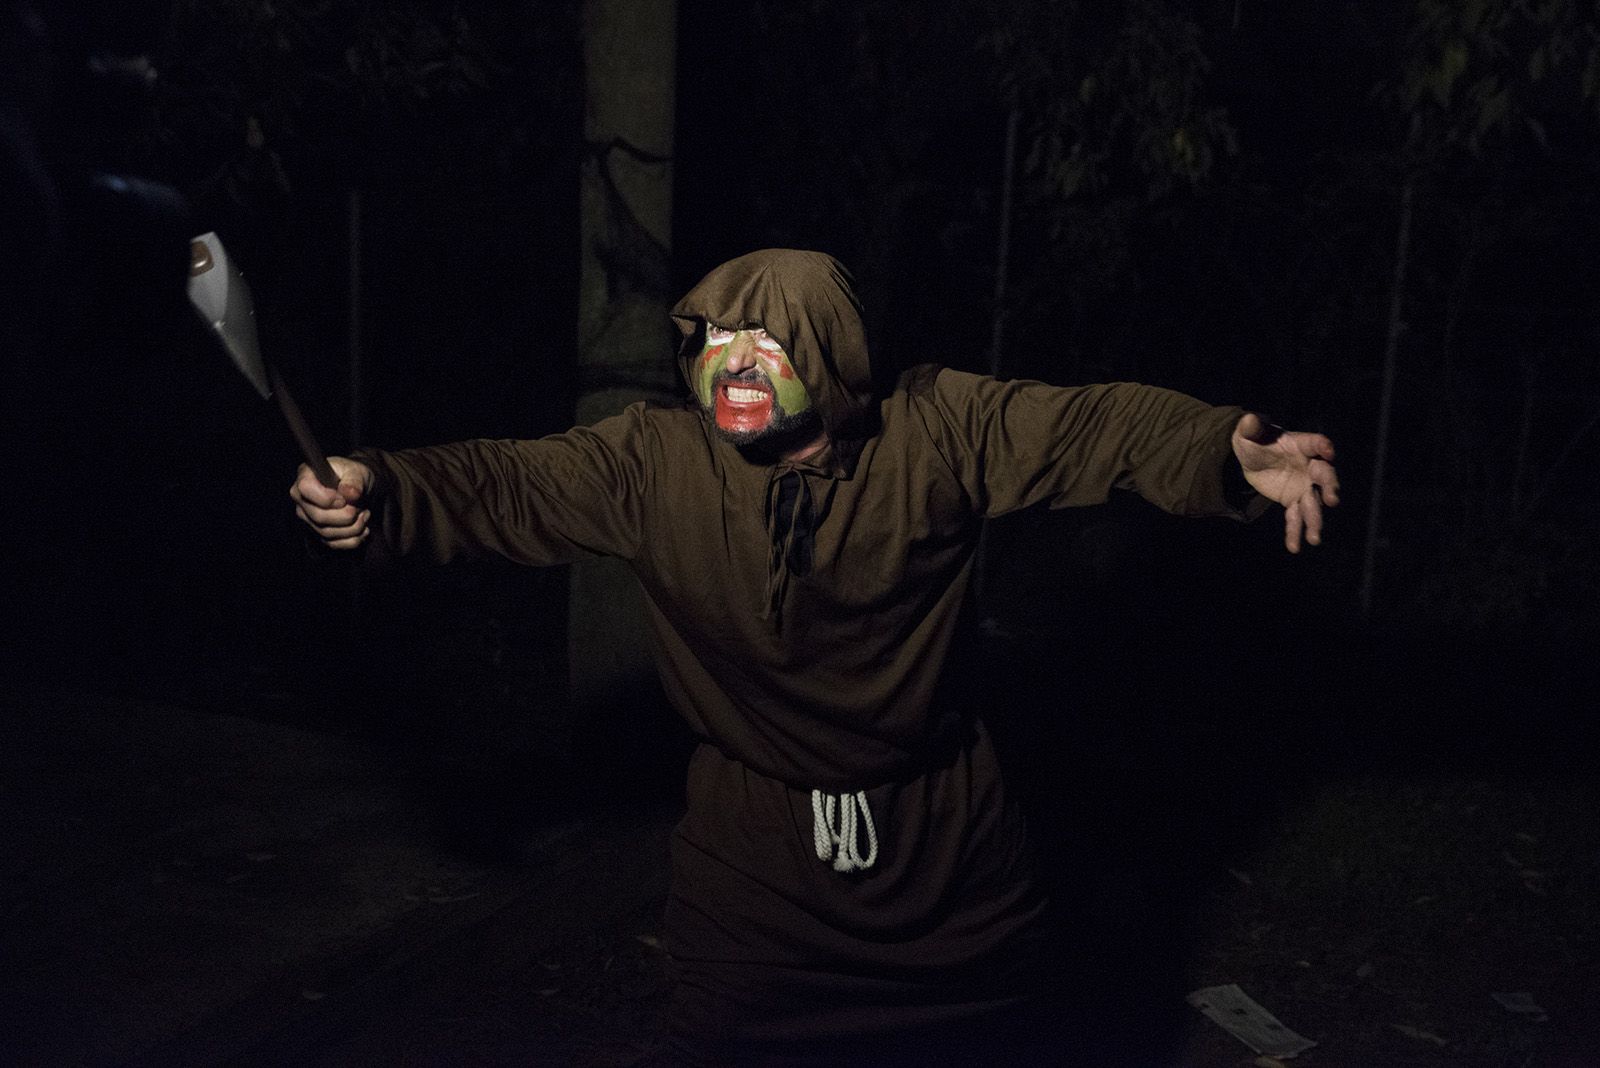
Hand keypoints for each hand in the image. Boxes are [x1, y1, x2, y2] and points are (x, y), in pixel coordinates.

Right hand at [290, 456, 374, 549]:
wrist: (357, 489)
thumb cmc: (352, 476)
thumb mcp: (357, 472)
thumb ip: (354, 481)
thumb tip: (350, 494)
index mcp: (306, 476)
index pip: (306, 489)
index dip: (326, 498)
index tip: (344, 499)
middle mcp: (302, 499)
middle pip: (318, 516)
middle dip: (346, 516)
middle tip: (361, 508)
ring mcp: (308, 518)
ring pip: (327, 532)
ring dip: (353, 528)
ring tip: (365, 514)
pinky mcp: (318, 532)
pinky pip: (333, 543)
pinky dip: (352, 540)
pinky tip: (363, 529)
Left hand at [1231, 413, 1340, 552]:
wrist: (1252, 458)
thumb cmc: (1255, 440)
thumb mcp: (1247, 433)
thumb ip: (1250, 427)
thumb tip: (1248, 418)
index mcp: (1301, 445)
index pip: (1316, 444)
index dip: (1324, 446)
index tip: (1329, 451)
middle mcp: (1309, 466)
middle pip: (1324, 477)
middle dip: (1330, 487)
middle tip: (1332, 500)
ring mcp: (1304, 486)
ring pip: (1313, 504)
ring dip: (1315, 520)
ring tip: (1314, 539)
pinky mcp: (1293, 500)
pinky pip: (1296, 517)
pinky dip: (1295, 532)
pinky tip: (1294, 547)